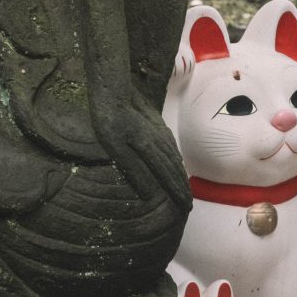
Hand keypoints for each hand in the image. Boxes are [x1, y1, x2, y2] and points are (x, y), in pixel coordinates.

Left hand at [91, 89, 190, 216]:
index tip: (186, 207)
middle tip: (189, 204)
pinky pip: (171, 145)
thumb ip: (133, 169)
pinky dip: (176, 158)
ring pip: (174, 156)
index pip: (167, 175)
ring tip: (185, 188)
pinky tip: (176, 160)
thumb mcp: (114, 147)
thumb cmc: (108, 119)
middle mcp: (160, 141)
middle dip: (182, 187)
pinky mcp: (155, 122)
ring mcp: (160, 130)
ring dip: (180, 173)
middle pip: (174, 168)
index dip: (177, 192)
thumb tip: (149, 194)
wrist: (113, 89)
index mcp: (150, 149)